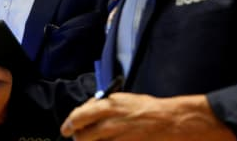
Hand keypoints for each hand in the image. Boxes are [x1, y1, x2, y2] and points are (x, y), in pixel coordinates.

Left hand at [61, 93, 235, 140]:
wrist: (170, 120)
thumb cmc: (148, 109)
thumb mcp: (124, 100)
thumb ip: (105, 105)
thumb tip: (88, 111)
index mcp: (108, 105)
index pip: (79, 115)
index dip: (69, 123)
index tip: (66, 128)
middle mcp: (110, 121)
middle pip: (81, 134)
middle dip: (76, 137)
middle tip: (75, 137)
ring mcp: (117, 136)